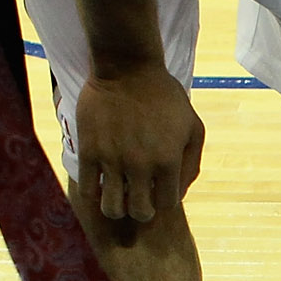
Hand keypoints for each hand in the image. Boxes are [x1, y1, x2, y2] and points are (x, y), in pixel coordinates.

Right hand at [76, 66, 204, 247]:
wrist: (126, 67)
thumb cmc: (164, 96)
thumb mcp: (193, 126)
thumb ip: (191, 163)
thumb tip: (180, 192)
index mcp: (169, 161)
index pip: (167, 204)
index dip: (163, 201)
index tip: (158, 190)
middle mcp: (141, 165)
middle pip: (140, 212)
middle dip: (141, 210)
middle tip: (138, 196)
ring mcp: (113, 160)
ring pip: (112, 208)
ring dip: (117, 207)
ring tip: (118, 193)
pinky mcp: (89, 151)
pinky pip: (87, 189)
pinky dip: (94, 193)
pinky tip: (100, 181)